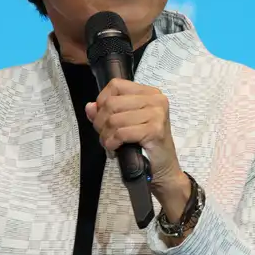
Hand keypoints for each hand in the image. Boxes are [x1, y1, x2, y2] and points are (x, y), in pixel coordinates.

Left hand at [85, 79, 187, 196]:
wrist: (163, 169)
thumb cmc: (145, 146)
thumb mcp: (124, 125)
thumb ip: (106, 113)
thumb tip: (90, 106)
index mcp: (149, 93)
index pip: (116, 85)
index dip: (102, 101)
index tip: (103, 117)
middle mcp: (155, 100)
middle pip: (111, 103)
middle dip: (101, 123)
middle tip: (106, 136)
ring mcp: (157, 114)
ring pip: (114, 120)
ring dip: (106, 137)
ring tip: (111, 145)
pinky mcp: (155, 130)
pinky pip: (121, 133)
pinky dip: (113, 143)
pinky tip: (115, 149)